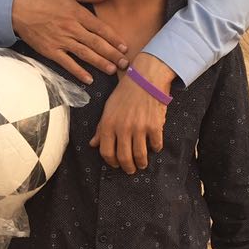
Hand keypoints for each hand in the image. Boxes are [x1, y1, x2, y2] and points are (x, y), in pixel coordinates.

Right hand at [12, 0, 127, 82]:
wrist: (17, 8)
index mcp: (77, 13)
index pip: (100, 28)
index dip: (113, 38)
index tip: (124, 47)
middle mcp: (72, 29)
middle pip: (96, 43)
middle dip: (112, 54)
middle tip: (125, 63)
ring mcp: (61, 41)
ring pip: (85, 54)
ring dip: (100, 63)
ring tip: (112, 70)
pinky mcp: (50, 51)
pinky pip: (67, 63)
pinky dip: (78, 72)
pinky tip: (89, 79)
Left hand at [90, 53, 174, 172]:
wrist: (145, 78)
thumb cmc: (124, 93)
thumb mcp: (108, 109)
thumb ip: (100, 128)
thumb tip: (93, 144)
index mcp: (108, 125)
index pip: (106, 152)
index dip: (111, 162)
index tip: (116, 164)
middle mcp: (123, 128)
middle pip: (124, 158)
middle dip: (127, 167)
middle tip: (131, 170)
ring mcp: (139, 128)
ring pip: (140, 155)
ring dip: (142, 163)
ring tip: (143, 164)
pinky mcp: (155, 126)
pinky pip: (156, 145)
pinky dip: (156, 148)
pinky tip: (154, 147)